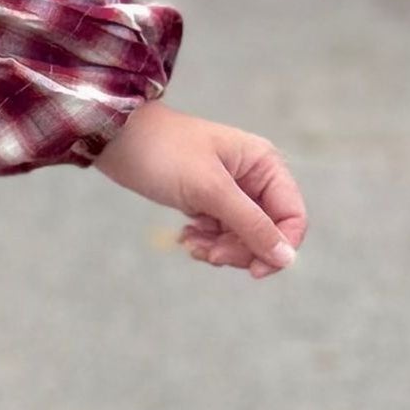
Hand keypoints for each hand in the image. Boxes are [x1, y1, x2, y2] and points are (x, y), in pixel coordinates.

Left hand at [94, 99, 307, 275]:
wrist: (117, 139)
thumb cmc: (165, 153)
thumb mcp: (210, 191)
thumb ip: (251, 225)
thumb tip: (287, 259)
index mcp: (265, 165)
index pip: (292, 217)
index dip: (279, 247)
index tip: (253, 270)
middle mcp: (254, 178)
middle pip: (267, 233)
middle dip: (240, 250)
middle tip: (209, 255)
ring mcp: (231, 191)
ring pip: (242, 238)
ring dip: (220, 248)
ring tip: (191, 243)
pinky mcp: (208, 201)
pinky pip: (220, 234)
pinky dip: (205, 242)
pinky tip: (185, 237)